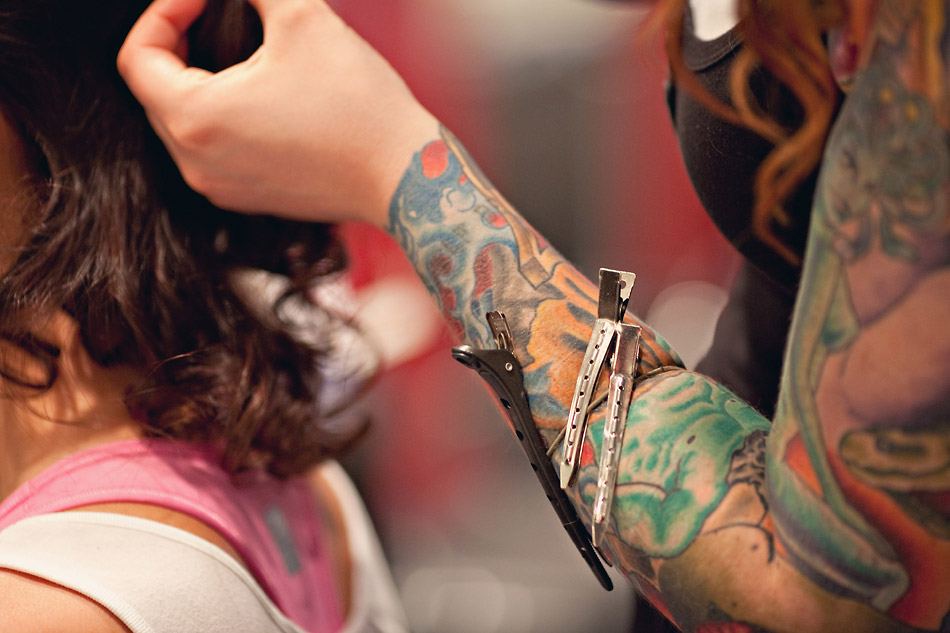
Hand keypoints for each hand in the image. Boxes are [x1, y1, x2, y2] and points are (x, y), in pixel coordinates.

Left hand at [117, 0, 438, 225]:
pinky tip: (262, 99)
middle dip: (180, 45)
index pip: (137, 57)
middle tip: (218, 15)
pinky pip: (212, 151)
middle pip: (156, 91)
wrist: (405, 177)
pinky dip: (222, 118)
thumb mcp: (304, 20)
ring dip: (199, 82)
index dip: (164, 12)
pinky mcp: (249, 197)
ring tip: (241, 57)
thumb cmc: (359, 106)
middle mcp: (196, 163)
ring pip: (182, 123)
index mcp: (195, 118)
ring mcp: (221, 187)